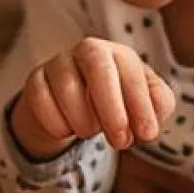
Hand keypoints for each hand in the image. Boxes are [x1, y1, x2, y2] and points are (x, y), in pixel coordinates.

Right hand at [9, 37, 174, 159]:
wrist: (76, 107)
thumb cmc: (118, 103)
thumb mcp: (145, 104)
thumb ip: (158, 106)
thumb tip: (150, 120)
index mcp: (119, 54)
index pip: (131, 72)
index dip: (140, 105)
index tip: (147, 135)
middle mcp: (88, 50)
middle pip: (97, 67)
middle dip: (111, 108)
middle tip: (120, 141)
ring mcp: (58, 63)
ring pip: (67, 88)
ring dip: (83, 120)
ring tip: (92, 132)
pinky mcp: (35, 80)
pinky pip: (42, 103)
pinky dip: (57, 124)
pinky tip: (67, 128)